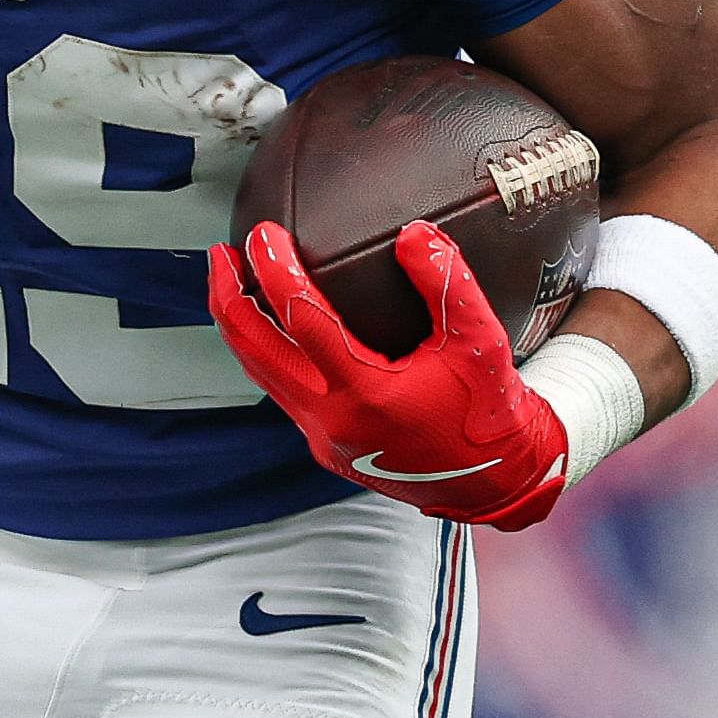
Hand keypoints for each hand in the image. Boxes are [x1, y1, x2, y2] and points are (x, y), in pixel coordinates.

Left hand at [208, 218, 566, 529]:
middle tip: (221, 253)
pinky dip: (265, 354)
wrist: (496, 484)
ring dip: (239, 326)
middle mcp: (331, 418)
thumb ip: (448, 285)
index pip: (302, 320)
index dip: (276, 271)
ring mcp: (322, 436)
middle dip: (228, 297)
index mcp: (365, 393)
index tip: (263, 233)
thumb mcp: (480, 344)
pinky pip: (281, 393)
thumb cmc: (488, 415)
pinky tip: (268, 328)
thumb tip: (414, 233)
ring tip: (230, 282)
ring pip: (260, 373)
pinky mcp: (324, 446)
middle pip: (255, 350)